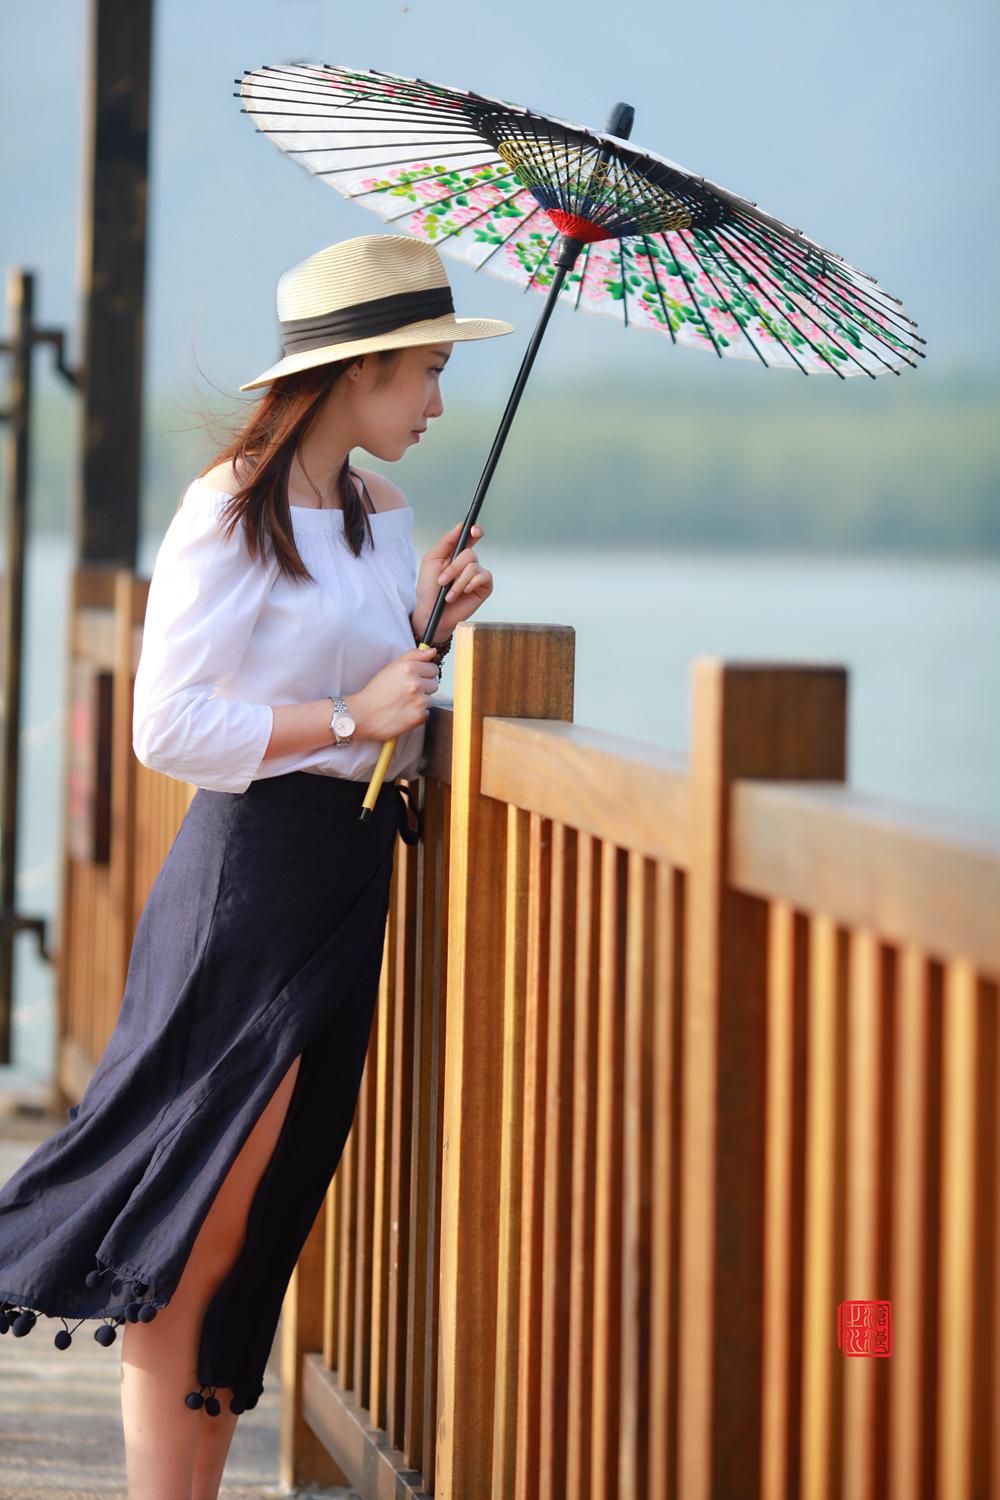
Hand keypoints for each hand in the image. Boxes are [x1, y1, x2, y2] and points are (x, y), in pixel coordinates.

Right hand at [350, 645, 438, 740]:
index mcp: (409, 668)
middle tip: (407, 691)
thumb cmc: (376, 691)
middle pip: (435, 683)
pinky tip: (404, 712)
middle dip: (424, 687)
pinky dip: (417, 713)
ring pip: (431, 698)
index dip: (424, 673)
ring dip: (421, 701)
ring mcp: (419, 701)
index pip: (433, 668)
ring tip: (404, 702)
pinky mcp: (419, 716)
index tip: (414, 678)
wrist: (363, 715)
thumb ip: (413, 656)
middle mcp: (415, 683)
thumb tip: (432, 651)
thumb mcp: (391, 667)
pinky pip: (427, 712)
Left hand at [413, 522, 492, 641]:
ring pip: (473, 567)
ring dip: (458, 582)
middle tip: (442, 581)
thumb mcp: (432, 560)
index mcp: (456, 553)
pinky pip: (484, 577)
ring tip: (449, 595)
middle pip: (470, 554)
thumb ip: (446, 542)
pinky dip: (471, 584)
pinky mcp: (484, 587)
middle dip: (454, 569)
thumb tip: (461, 526)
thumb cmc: (428, 589)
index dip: (476, 530)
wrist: (431, 613)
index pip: (471, 536)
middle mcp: (468, 563)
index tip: (474, 530)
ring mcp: (477, 575)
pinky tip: (464, 593)